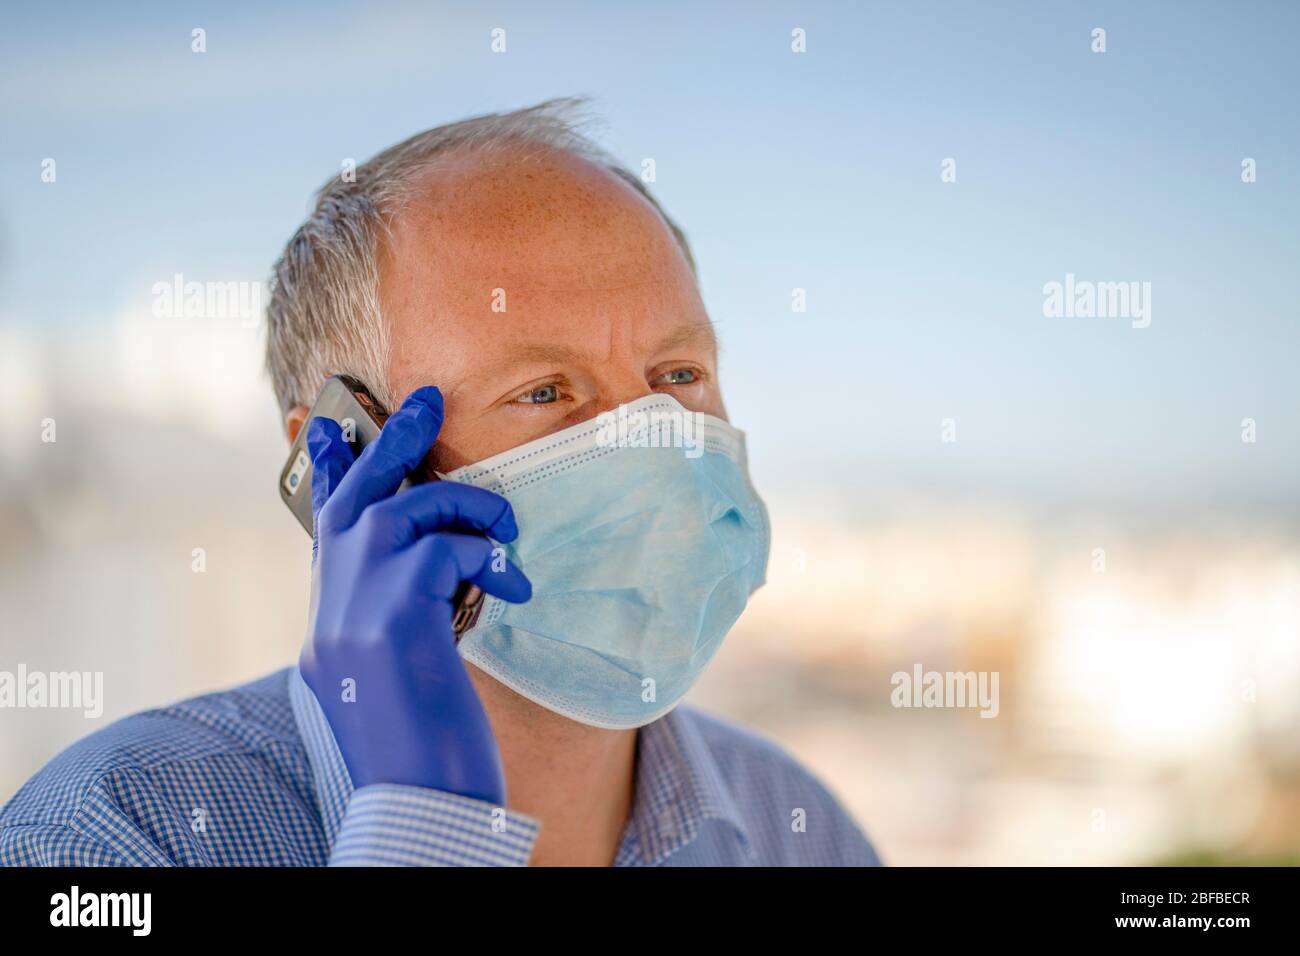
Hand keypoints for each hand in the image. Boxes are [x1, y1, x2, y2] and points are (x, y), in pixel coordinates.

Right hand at [298, 385, 530, 804]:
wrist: (421, 807)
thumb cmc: (427, 747)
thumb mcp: (404, 670)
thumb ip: (404, 613)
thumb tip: (437, 569)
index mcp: (332, 622)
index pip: (325, 531)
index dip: (325, 473)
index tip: (322, 428)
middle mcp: (330, 610)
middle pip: (354, 497)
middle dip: (390, 440)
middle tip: (426, 398)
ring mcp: (353, 612)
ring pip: (404, 509)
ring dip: (466, 509)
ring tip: (506, 539)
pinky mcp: (391, 620)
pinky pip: (444, 548)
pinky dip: (486, 555)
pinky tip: (512, 587)